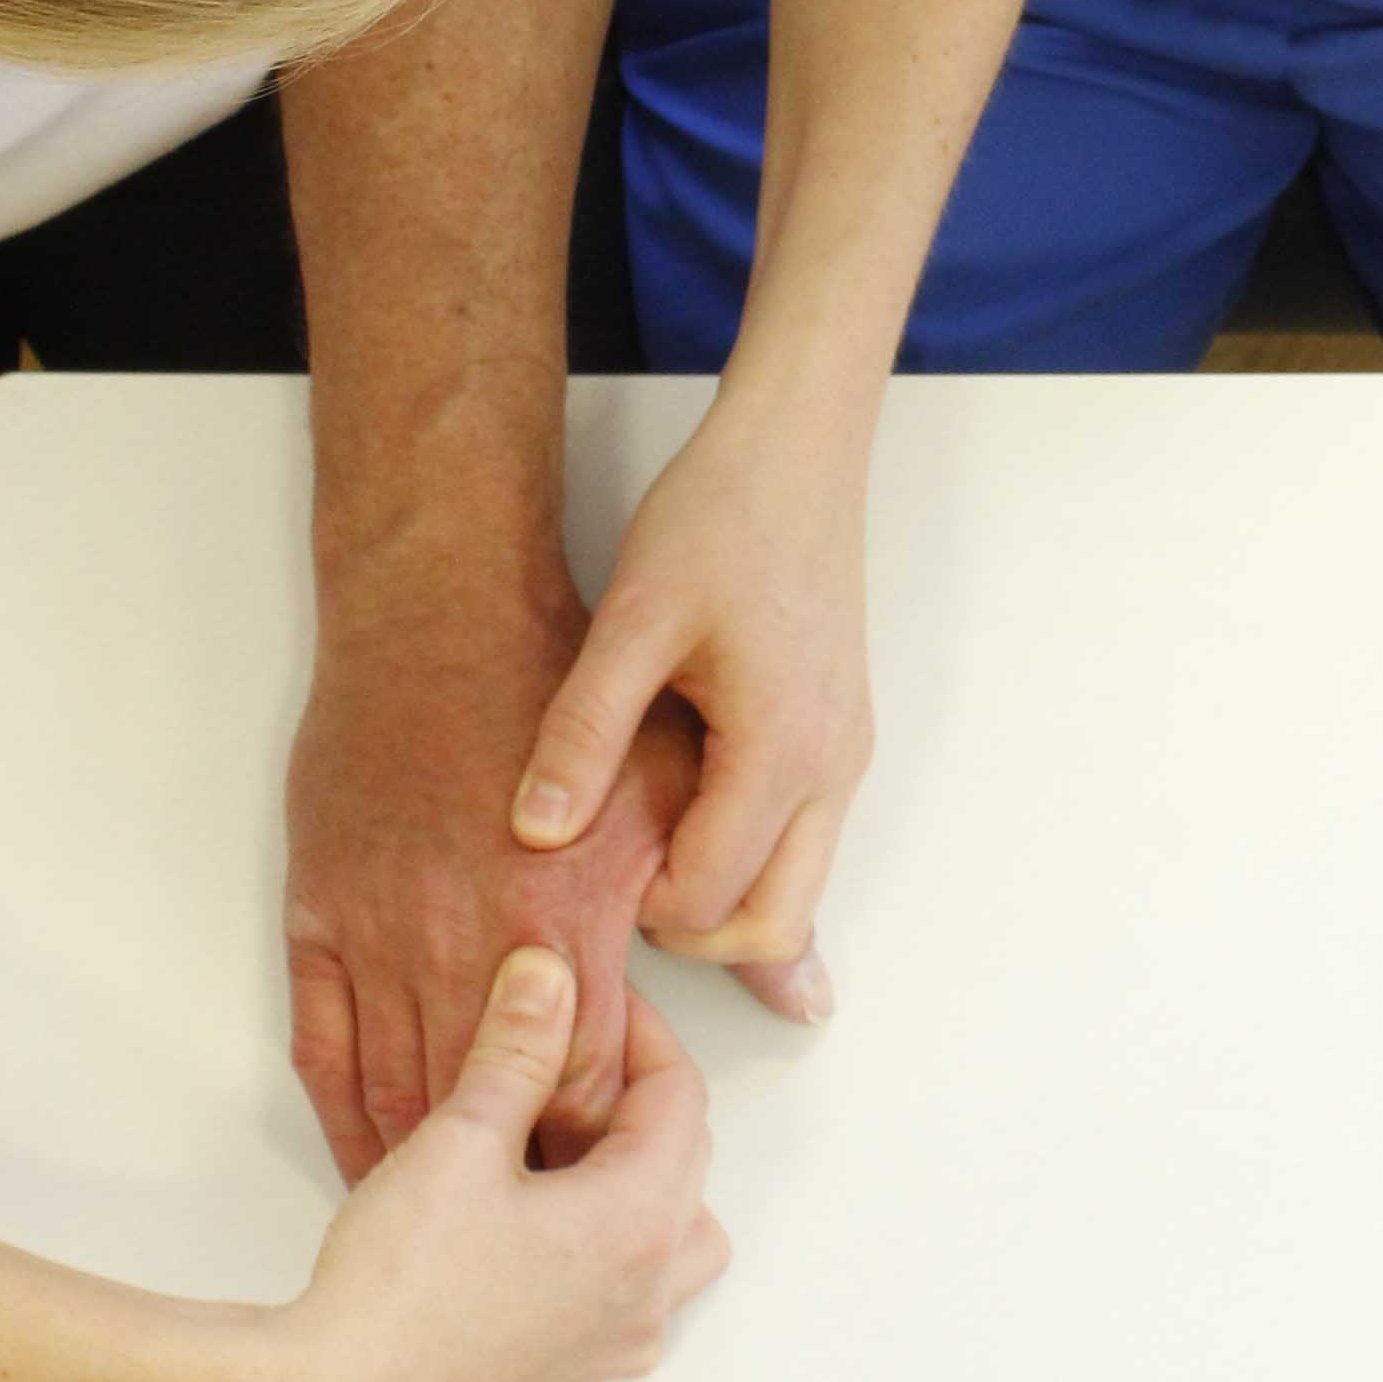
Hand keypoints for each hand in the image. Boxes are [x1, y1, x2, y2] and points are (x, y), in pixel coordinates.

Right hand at [267, 949, 728, 1381]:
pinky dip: (618, 1247)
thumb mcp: (461, 1139)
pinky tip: (550, 1223)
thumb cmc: (400, 1282)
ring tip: (570, 1140)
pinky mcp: (567, 1367)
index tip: (585, 1001)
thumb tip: (548, 977)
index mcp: (639, 1222)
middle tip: (570, 1056)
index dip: (639, 1033)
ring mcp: (610, 1337)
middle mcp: (645, 1286)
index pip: (679, 1097)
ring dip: (643, 1178)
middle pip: (684, 1159)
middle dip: (636, 1097)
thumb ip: (516, 1050)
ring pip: (677, 1235)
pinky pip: (635, 1293)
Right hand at [287, 574, 690, 1182]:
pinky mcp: (317, 915)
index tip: (610, 1189)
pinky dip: (345, 1114)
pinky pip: (324, 1046)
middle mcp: (470, 942)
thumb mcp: (676, 798)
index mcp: (565, 924)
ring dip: (427, 1167)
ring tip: (454, 1226)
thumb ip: (739, 912)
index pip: (592, 1090)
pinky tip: (368, 1157)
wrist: (436, 614)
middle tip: (533, 1239)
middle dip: (518, 1185)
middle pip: (494, 1113)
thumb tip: (808, 998)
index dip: (601, 1152)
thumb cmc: (562, 694)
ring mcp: (381, 932)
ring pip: (401, 1092)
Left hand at [515, 383, 872, 1025]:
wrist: (797, 447)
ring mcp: (846, 756)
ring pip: (799, 894)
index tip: (582, 856)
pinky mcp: (840, 736)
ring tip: (643, 855)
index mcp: (782, 749)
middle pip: (775, 927)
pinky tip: (687, 827)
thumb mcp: (633, 619)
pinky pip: (804, 842)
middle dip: (693, 934)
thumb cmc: (722, 516)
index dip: (636, 903)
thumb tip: (536, 833)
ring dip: (727, 900)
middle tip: (615, 882)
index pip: (709, 900)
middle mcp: (832, 768)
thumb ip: (584, 732)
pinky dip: (751, 861)